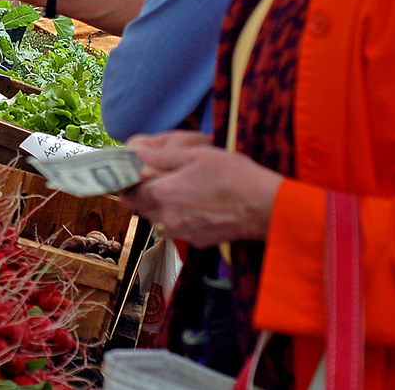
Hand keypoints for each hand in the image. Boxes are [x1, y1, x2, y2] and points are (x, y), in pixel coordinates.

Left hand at [120, 131, 283, 248]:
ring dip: (161, 204)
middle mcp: (167, 218)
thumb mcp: (196, 155)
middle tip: (158, 175)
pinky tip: (198, 202)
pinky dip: (179, 215)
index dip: (126, 182)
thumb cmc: (233, 176)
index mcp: (162, 194)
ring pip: (158, 218)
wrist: (268, 208)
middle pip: (140, 207)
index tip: (133, 171)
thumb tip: (136, 153)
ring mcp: (182, 233)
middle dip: (143, 192)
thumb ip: (161, 156)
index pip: (127, 194)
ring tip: (181, 186)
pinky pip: (177, 227)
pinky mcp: (198, 241)